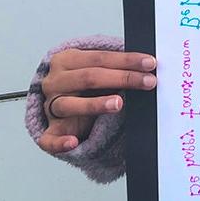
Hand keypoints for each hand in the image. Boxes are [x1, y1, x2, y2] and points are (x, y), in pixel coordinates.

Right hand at [37, 49, 156, 153]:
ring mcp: (50, 106)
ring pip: (69, 105)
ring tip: (118, 103)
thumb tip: (147, 65)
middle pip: (89, 78)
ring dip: (95, 104)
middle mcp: (55, 81)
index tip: (149, 63)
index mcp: (67, 60)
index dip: (126, 60)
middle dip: (122, 78)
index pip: (99, 58)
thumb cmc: (84, 84)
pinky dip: (60, 142)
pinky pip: (49, 139)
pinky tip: (73, 142)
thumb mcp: (95, 68)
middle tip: (148, 82)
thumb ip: (114, 66)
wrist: (59, 103)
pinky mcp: (50, 130)